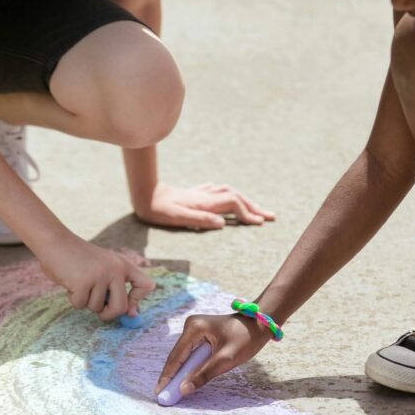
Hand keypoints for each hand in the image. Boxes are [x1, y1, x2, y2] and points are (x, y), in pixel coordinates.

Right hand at [35, 235, 153, 320]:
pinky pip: (80, 305)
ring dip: (85, 302)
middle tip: (100, 311)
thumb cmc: (79, 258)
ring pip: (96, 307)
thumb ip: (117, 287)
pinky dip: (73, 299)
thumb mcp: (103, 267)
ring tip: (79, 284)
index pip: (146, 286)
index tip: (128, 308)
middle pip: (121, 307)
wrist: (55, 241)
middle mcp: (115, 269)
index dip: (137, 301)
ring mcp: (100, 275)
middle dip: (108, 314)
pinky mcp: (83, 282)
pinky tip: (70, 284)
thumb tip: (131, 315)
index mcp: (123, 264)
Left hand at [135, 183, 275, 230]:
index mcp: (205, 203)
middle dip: (254, 207)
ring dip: (245, 200)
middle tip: (270, 216)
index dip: (248, 213)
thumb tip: (223, 223)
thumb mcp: (177, 217)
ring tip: (255, 209)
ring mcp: (201, 193)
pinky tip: (229, 197)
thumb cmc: (158, 210)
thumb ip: (200, 219)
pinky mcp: (195, 193)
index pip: (234, 205)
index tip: (260, 223)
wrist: (144, 194)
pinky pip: (218, 191)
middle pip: (237, 197)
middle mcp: (206, 196)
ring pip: (230, 193)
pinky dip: (230, 195)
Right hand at [155, 313, 274, 396]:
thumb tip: (184, 389)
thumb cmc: (246, 338)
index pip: (176, 356)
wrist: (260, 324)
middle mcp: (191, 326)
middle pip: (177, 356)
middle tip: (163, 396)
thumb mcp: (226, 359)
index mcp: (195, 328)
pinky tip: (183, 381)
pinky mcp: (200, 335)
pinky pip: (191, 355)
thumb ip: (204, 374)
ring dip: (179, 373)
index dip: (168, 376)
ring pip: (183, 357)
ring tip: (170, 392)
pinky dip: (188, 368)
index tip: (159, 392)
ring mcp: (195, 330)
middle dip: (171, 376)